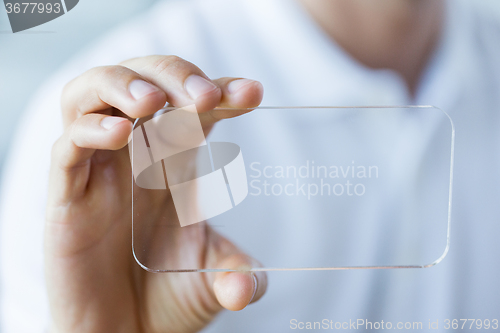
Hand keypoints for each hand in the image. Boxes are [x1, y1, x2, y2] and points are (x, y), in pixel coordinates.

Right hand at [45, 55, 266, 332]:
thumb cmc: (169, 298)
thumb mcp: (215, 280)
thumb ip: (240, 277)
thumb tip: (245, 288)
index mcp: (177, 163)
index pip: (196, 107)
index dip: (222, 91)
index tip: (253, 94)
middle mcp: (138, 156)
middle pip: (146, 80)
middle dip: (175, 75)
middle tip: (205, 97)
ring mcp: (99, 170)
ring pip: (92, 93)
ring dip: (123, 83)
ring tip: (153, 101)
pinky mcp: (67, 196)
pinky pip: (68, 146)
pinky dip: (90, 130)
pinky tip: (122, 135)